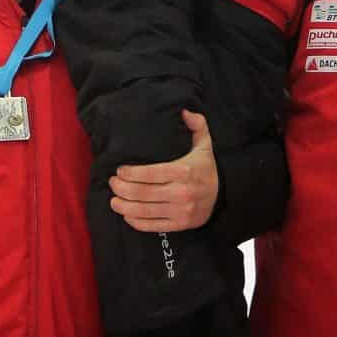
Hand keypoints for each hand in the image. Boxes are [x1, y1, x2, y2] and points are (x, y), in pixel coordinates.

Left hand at [111, 110, 217, 232]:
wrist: (223, 196)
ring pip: (145, 211)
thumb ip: (196, 125)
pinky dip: (136, 222)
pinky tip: (127, 215)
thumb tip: (184, 111)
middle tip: (112, 184)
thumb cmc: (206, 168)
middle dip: (122, 189)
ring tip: (113, 200)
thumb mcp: (205, 145)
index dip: (130, 173)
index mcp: (184, 171)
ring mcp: (180, 210)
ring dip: (124, 206)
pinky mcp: (179, 224)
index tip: (119, 171)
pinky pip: (153, 225)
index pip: (150, 173)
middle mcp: (181, 192)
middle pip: (143, 193)